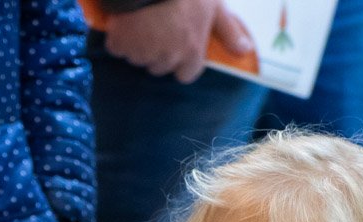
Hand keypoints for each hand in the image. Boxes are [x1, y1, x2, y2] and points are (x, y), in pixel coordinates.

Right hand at [104, 0, 253, 82]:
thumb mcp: (215, 6)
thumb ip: (228, 31)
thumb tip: (245, 51)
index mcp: (191, 53)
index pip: (186, 74)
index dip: (181, 59)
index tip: (178, 44)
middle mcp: (167, 58)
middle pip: (160, 66)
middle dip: (158, 51)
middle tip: (158, 25)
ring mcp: (141, 53)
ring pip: (138, 58)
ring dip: (137, 44)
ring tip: (141, 20)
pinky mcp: (120, 44)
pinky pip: (117, 48)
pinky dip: (118, 37)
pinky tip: (125, 21)